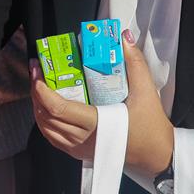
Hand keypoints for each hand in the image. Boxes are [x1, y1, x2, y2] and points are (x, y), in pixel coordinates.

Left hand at [30, 37, 173, 175]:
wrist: (156, 155)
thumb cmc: (151, 126)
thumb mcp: (146, 92)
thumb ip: (135, 63)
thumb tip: (125, 38)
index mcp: (95, 124)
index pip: (57, 108)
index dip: (41, 91)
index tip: (38, 72)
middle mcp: (82, 139)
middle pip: (46, 117)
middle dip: (36, 94)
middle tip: (37, 73)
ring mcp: (79, 149)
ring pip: (46, 129)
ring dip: (39, 108)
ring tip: (40, 88)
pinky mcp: (79, 153)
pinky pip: (53, 138)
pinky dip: (45, 122)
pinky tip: (48, 108)